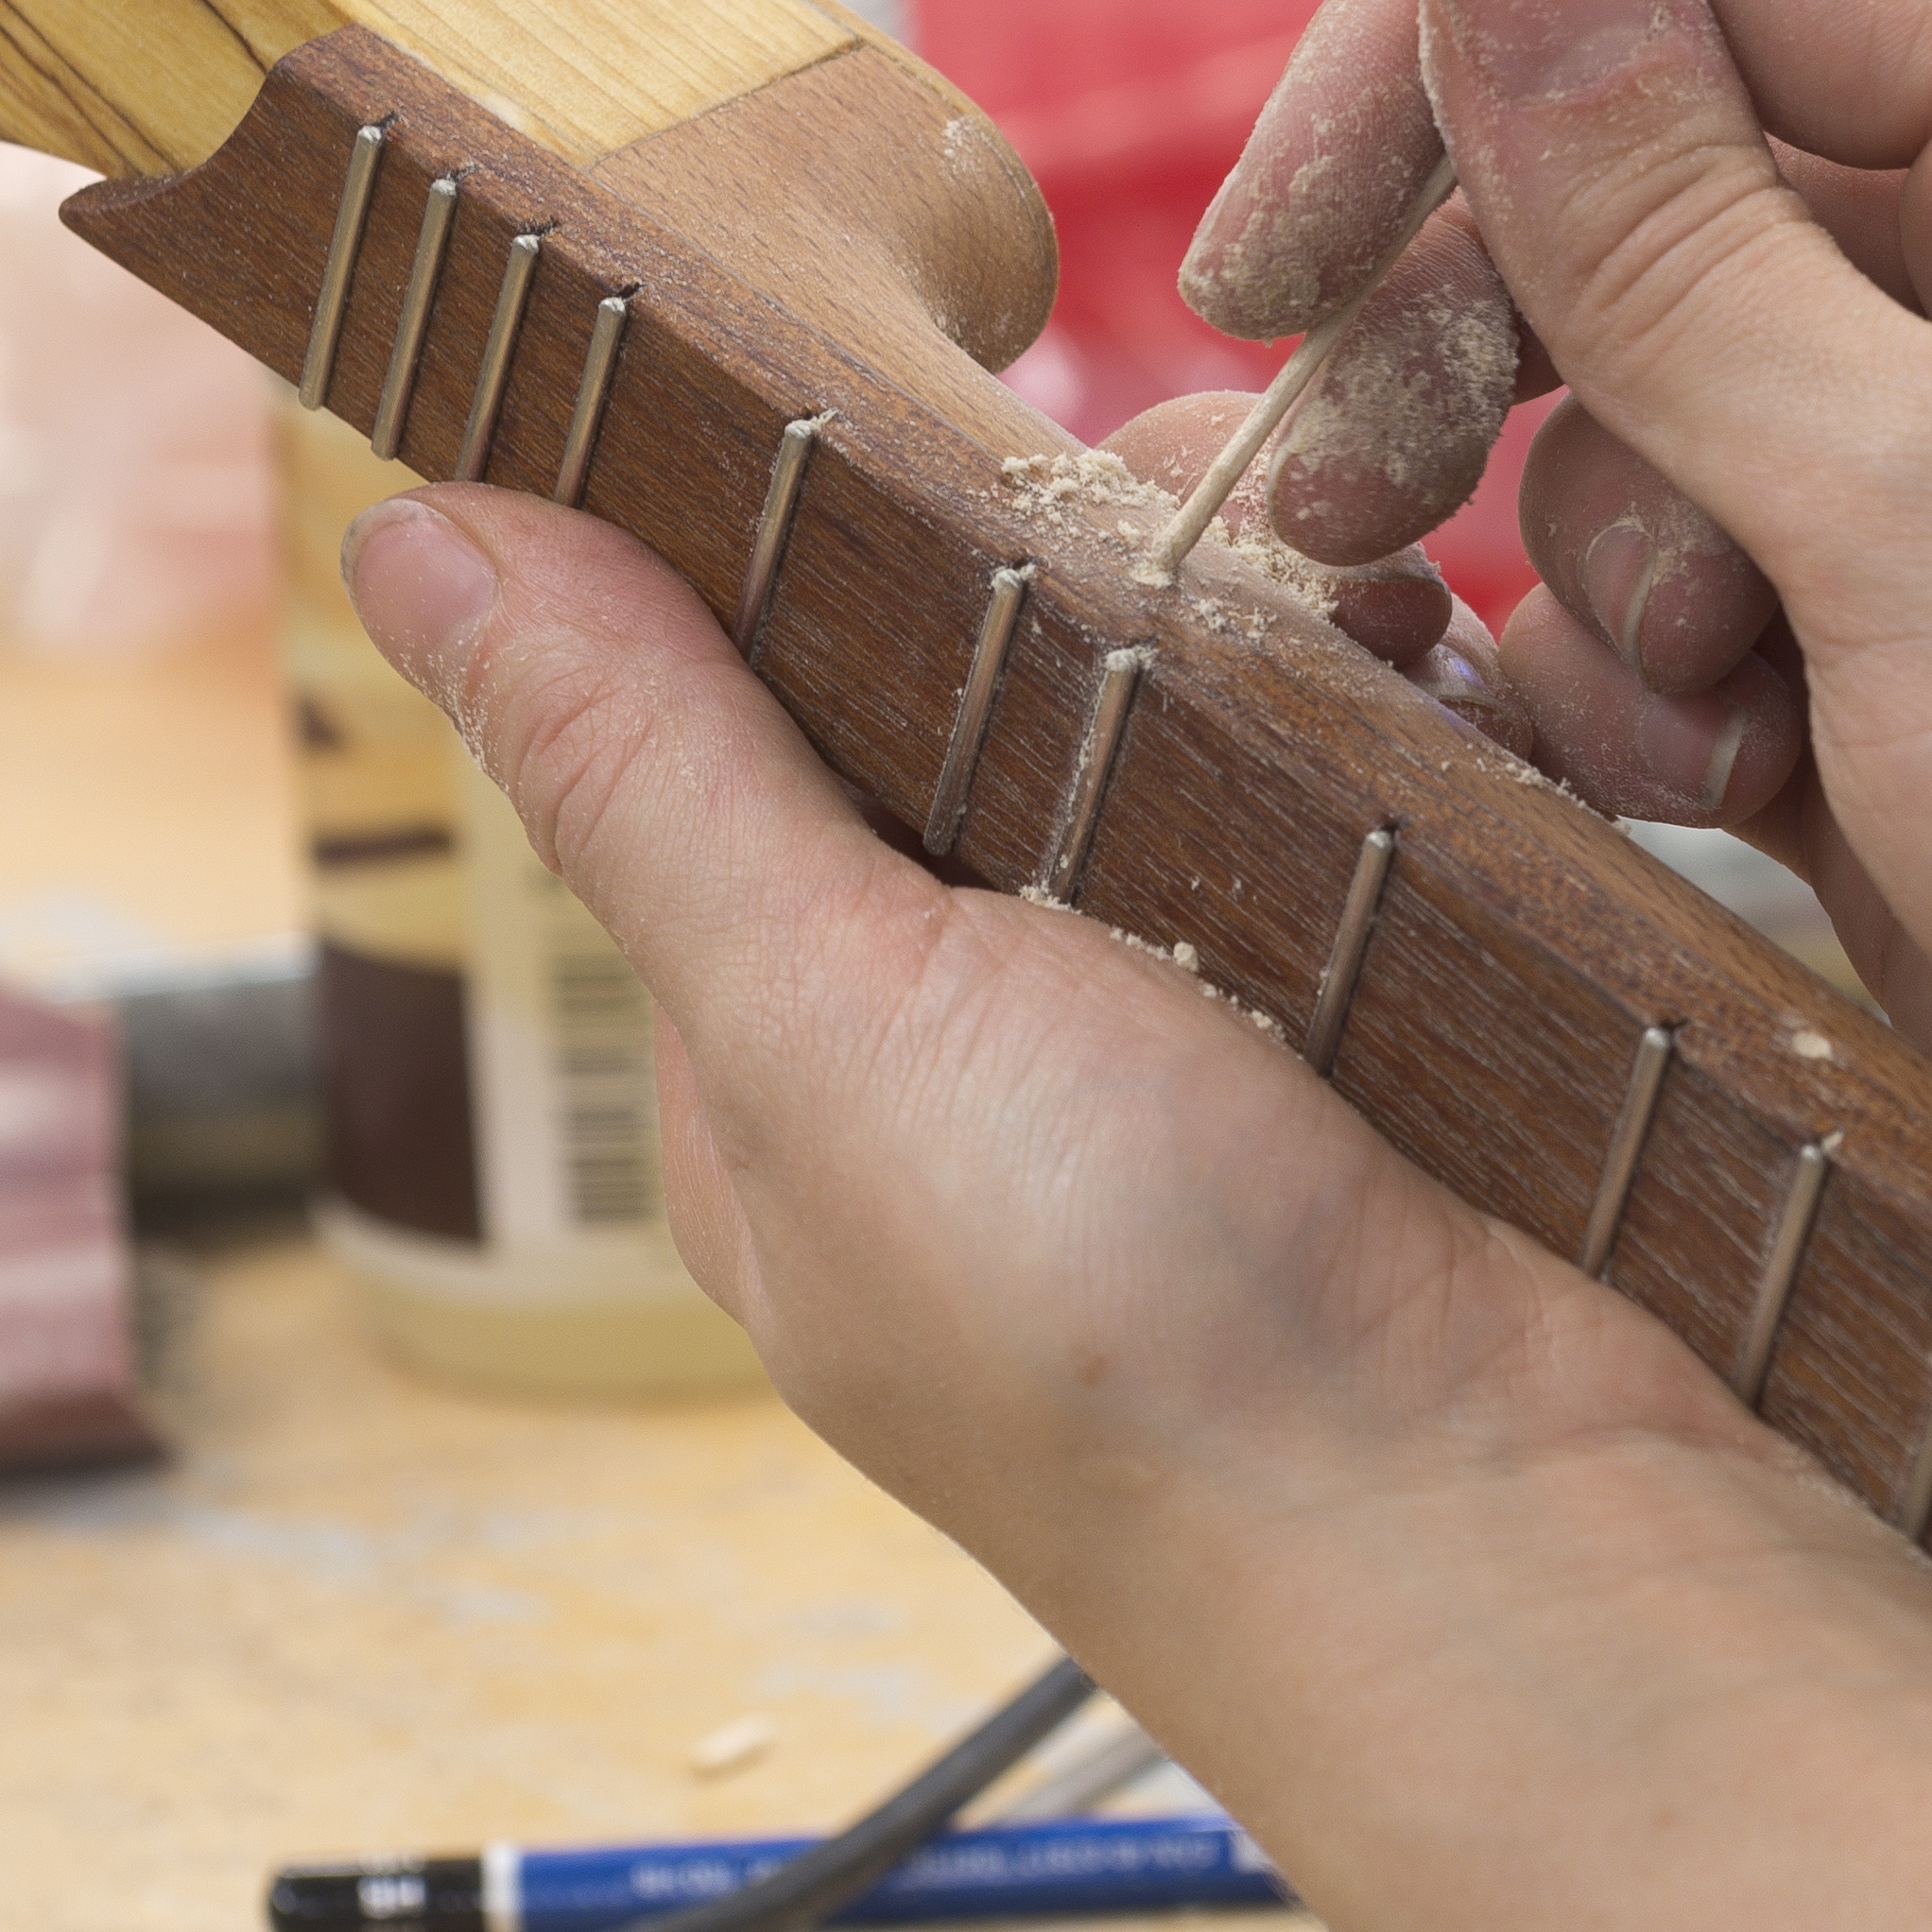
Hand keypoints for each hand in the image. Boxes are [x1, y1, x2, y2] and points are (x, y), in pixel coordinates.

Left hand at [334, 478, 1739, 1638]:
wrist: (1520, 1537)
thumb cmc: (1131, 1349)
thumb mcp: (833, 1021)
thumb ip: (650, 772)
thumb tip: (411, 534)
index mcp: (789, 1042)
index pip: (742, 682)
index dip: (829, 517)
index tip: (949, 393)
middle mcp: (987, 1013)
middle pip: (1000, 657)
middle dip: (1117, 553)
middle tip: (1235, 537)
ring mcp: (1214, 999)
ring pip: (1218, 682)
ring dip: (1301, 619)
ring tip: (1387, 634)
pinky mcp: (1408, 990)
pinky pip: (1397, 763)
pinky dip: (1443, 712)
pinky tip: (1484, 711)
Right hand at [1150, 0, 1931, 1396]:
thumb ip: (1676, 239)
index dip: (1466, 45)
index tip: (1283, 260)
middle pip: (1651, 163)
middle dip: (1494, 333)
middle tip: (1364, 501)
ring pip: (1644, 403)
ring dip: (1599, 562)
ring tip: (1694, 725)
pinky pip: (1688, 600)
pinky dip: (1644, 697)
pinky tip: (1707, 814)